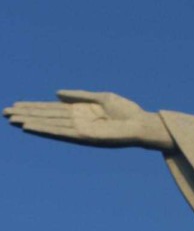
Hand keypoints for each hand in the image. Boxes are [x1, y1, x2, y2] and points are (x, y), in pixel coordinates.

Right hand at [3, 90, 175, 150]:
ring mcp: (79, 130)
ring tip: (12, 119)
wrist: (142, 124)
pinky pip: (61, 132)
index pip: (51, 109)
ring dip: (31, 122)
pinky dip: (45, 129)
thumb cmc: (127, 112)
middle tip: (5, 112)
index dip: (34, 107)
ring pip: (49, 125)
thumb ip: (79, 96)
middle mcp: (77, 122)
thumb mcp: (102, 98)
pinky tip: (30, 127)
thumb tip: (56, 94)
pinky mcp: (84, 137)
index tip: (16, 104)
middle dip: (27, 114)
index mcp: (80, 112)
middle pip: (46, 116)